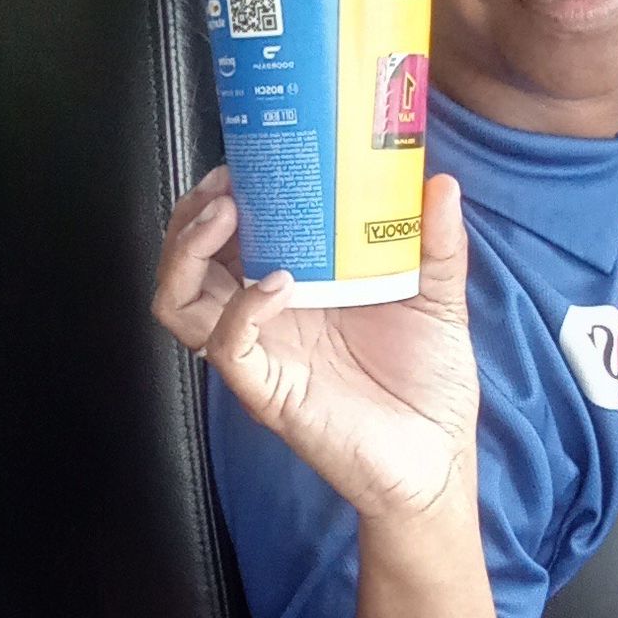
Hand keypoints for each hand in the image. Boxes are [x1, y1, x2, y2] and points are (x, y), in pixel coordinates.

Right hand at [152, 166, 478, 520]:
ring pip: (179, 301)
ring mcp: (261, 355)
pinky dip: (241, 309)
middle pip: (185, 262)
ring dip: (189, 252)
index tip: (242, 159)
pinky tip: (277, 283)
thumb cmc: (429, 382)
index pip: (227, 236)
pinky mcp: (269, 393)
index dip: (218, 196)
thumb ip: (435, 243)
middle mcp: (264, 319)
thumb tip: (438, 180)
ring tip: (226, 217)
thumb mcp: (438, 297)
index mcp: (292, 288)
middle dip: (189, 216)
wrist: (438, 457)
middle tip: (224, 186)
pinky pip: (227, 348)